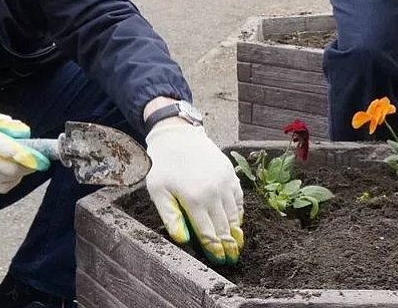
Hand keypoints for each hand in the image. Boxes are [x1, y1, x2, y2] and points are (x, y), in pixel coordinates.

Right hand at [0, 102, 49, 193]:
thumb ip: (3, 122)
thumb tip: (23, 132)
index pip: (12, 151)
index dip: (31, 155)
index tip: (42, 156)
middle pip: (15, 170)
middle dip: (30, 165)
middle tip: (36, 158)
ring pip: (10, 180)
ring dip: (21, 173)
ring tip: (22, 162)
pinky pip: (1, 187)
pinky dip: (11, 180)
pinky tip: (10, 170)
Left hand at [144, 120, 244, 264]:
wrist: (177, 136)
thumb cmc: (164, 165)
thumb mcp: (158, 191)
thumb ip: (170, 217)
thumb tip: (183, 240)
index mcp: (194, 199)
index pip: (209, 234)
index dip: (215, 250)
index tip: (219, 261)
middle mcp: (213, 192)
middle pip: (224, 228)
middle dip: (228, 246)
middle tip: (231, 260)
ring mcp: (225, 183)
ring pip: (234, 215)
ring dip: (236, 233)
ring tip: (237, 246)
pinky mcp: (231, 174)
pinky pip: (239, 200)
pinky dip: (239, 214)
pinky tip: (237, 223)